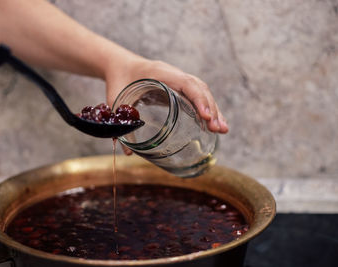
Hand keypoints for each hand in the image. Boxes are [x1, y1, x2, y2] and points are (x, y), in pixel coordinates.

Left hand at [105, 57, 228, 133]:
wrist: (120, 65)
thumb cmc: (118, 80)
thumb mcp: (115, 99)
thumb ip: (120, 122)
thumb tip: (127, 153)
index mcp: (160, 72)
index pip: (186, 82)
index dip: (198, 98)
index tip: (205, 116)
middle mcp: (173, 74)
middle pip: (199, 88)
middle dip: (211, 108)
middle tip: (218, 129)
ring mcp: (178, 79)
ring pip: (201, 92)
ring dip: (213, 109)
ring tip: (222, 129)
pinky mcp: (179, 87)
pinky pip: (197, 95)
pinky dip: (207, 108)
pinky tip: (213, 123)